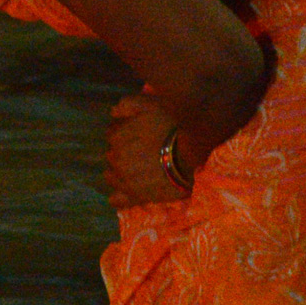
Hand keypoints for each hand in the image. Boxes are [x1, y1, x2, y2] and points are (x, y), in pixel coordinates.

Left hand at [103, 94, 188, 208]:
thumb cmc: (174, 126)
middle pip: (112, 155)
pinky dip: (119, 196)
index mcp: (116, 136)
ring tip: (140, 170)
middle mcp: (115, 157)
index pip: (112, 134)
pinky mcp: (135, 196)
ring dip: (120, 172)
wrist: (194, 154)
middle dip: (123, 152)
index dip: (126, 134)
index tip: (141, 136)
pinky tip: (130, 191)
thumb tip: (113, 112)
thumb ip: (128, 104)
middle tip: (145, 152)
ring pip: (111, 176)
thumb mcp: (150, 104)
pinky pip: (116, 200)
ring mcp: (123, 178)